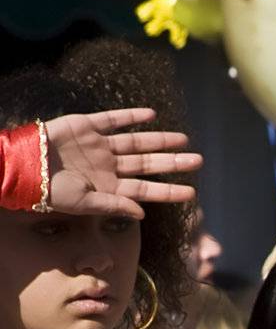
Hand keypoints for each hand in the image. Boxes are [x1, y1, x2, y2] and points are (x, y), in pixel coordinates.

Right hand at [42, 111, 201, 219]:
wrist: (24, 167)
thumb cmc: (50, 192)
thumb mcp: (84, 204)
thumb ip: (114, 205)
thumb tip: (143, 213)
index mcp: (109, 188)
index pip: (146, 190)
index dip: (169, 191)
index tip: (192, 192)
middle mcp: (109, 167)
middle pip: (148, 164)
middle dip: (173, 163)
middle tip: (198, 161)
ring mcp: (99, 147)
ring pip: (136, 143)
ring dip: (159, 140)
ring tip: (183, 140)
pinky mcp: (86, 127)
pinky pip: (113, 120)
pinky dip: (132, 117)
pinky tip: (152, 115)